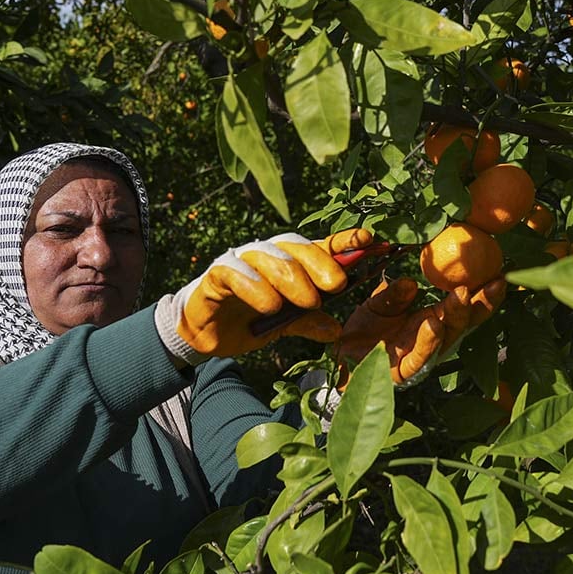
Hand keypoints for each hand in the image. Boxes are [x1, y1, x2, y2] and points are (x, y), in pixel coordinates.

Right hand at [155, 228, 373, 361]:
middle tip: (337, 286)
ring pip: (270, 257)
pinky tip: (269, 305)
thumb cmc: (249, 320)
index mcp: (289, 262)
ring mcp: (241, 261)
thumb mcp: (284, 325)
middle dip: (320, 264)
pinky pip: (236, 272)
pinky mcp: (217, 274)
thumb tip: (336, 330)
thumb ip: (308, 322)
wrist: (204, 334)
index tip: (368, 239)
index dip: (343, 241)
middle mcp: (267, 255)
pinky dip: (255, 286)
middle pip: (297, 247)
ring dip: (291, 278)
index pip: (319, 246)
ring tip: (306, 303)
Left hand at [332, 276, 506, 387]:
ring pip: (447, 338)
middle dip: (481, 304)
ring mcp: (422, 357)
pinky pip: (420, 357)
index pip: (464, 307)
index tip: (499, 274)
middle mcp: (433, 339)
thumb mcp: (378, 305)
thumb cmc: (365, 331)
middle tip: (495, 282)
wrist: (340, 359)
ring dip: (457, 316)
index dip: (482, 293)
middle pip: (464, 322)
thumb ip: (394, 295)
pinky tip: (434, 324)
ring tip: (463, 295)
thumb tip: (411, 283)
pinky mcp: (405, 373)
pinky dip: (428, 341)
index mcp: (432, 320)